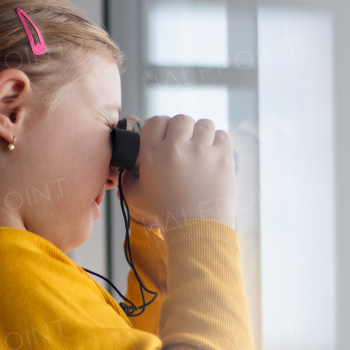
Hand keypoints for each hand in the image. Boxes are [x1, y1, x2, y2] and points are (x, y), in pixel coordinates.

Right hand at [118, 114, 234, 230]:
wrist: (196, 230)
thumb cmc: (166, 214)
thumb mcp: (136, 196)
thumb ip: (128, 178)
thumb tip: (127, 166)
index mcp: (153, 154)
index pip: (156, 121)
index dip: (162, 128)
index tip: (167, 138)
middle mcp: (176, 148)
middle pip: (181, 119)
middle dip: (183, 131)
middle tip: (185, 146)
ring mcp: (202, 151)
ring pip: (204, 124)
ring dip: (202, 135)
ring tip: (201, 151)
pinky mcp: (222, 157)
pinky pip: (222, 135)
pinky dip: (218, 143)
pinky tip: (213, 157)